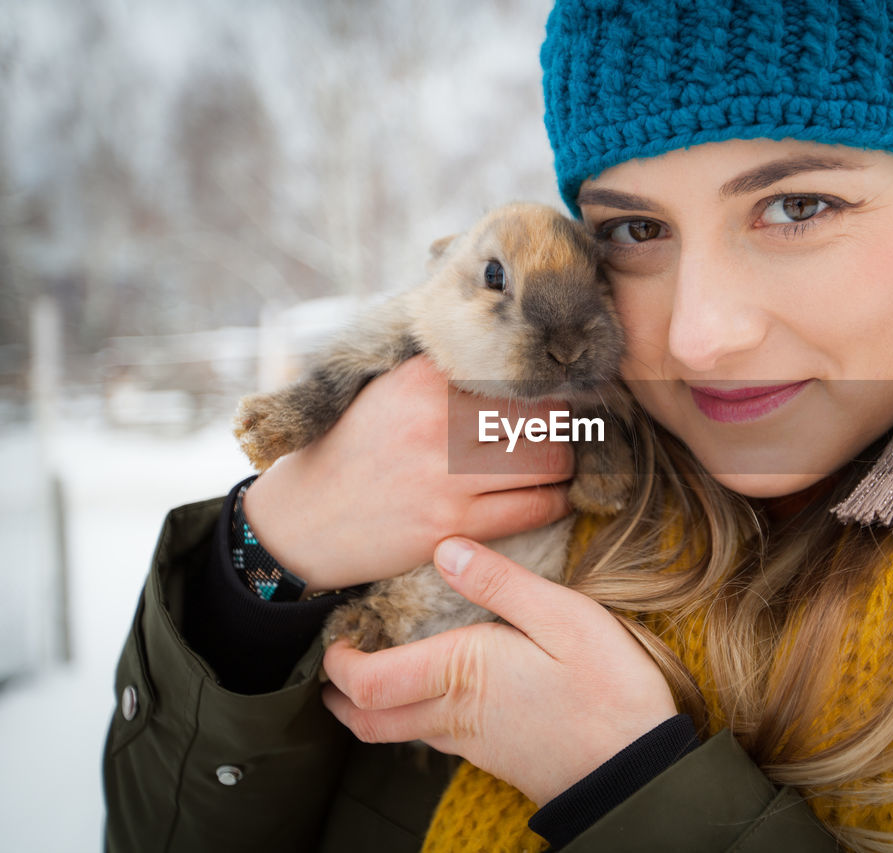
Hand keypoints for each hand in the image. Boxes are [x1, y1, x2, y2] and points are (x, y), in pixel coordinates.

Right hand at [242, 355, 574, 591]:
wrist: (301, 521)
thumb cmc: (353, 450)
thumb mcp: (385, 391)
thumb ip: (440, 370)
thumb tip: (508, 348)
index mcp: (423, 379)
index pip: (517, 368)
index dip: (545, 381)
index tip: (557, 389)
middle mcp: (438, 420)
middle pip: (546, 412)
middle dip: (562, 425)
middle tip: (563, 433)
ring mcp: (448, 476)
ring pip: (552, 461)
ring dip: (564, 465)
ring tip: (557, 465)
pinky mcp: (454, 525)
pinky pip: (537, 508)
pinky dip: (556, 502)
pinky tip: (551, 498)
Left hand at [321, 537, 678, 806]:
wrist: (635, 769)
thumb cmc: (607, 687)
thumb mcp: (563, 616)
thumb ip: (501, 583)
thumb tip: (447, 549)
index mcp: (461, 674)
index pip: (370, 682)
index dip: (339, 664)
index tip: (337, 637)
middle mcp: (455, 715)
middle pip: (370, 720)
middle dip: (341, 696)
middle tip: (337, 667)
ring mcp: (473, 743)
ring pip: (398, 734)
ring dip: (373, 708)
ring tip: (377, 675)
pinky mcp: (494, 756)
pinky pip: (434, 739)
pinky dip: (412, 717)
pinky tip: (438, 693)